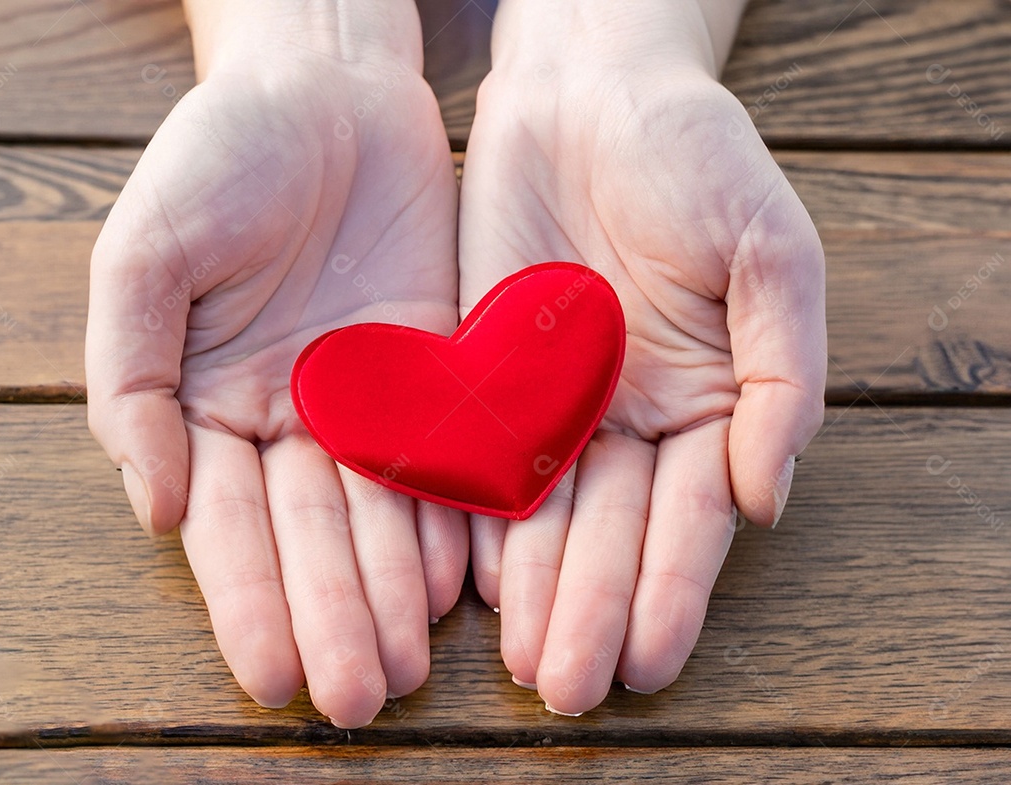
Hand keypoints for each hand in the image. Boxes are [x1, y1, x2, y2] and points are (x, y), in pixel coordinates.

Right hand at [85, 1, 466, 727]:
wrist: (324, 90)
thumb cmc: (219, 157)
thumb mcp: (143, 254)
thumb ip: (132, 379)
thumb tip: (154, 504)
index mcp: (212, 406)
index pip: (231, 528)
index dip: (250, 602)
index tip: (273, 677)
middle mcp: (294, 419)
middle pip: (314, 538)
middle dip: (334, 619)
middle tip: (359, 700)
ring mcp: (370, 399)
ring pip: (384, 514)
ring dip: (396, 592)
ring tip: (410, 666)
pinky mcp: (438, 369)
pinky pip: (448, 454)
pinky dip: (453, 517)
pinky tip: (462, 580)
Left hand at [458, 1, 825, 713]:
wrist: (591, 90)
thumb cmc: (696, 155)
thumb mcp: (771, 252)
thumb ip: (781, 374)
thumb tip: (766, 498)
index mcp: (705, 398)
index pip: (687, 516)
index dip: (670, 590)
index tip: (647, 661)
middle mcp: (627, 415)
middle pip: (609, 531)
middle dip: (591, 609)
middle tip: (567, 689)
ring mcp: (551, 399)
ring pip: (541, 512)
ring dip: (532, 587)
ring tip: (521, 658)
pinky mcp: (483, 370)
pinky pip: (475, 454)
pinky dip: (472, 515)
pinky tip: (466, 575)